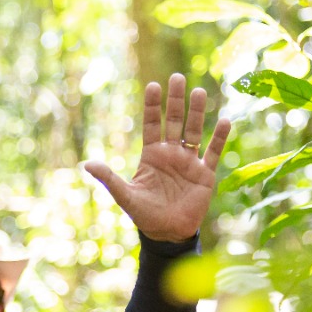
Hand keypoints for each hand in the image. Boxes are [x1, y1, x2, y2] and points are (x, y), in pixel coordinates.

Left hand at [84, 73, 231, 241]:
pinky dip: (219, 138)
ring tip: (199, 92)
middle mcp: (171, 154)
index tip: (153, 85)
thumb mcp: (125, 196)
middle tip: (176, 78)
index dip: (152, 106)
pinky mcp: (205, 174)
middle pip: (175, 122)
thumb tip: (86, 164)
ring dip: (197, 113)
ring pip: (194, 131)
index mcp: (152, 155)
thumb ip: (109, 178)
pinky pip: (213, 152)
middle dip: (175, 101)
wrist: (167, 233)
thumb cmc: (145, 215)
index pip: (152, 124)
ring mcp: (189, 162)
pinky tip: (225, 121)